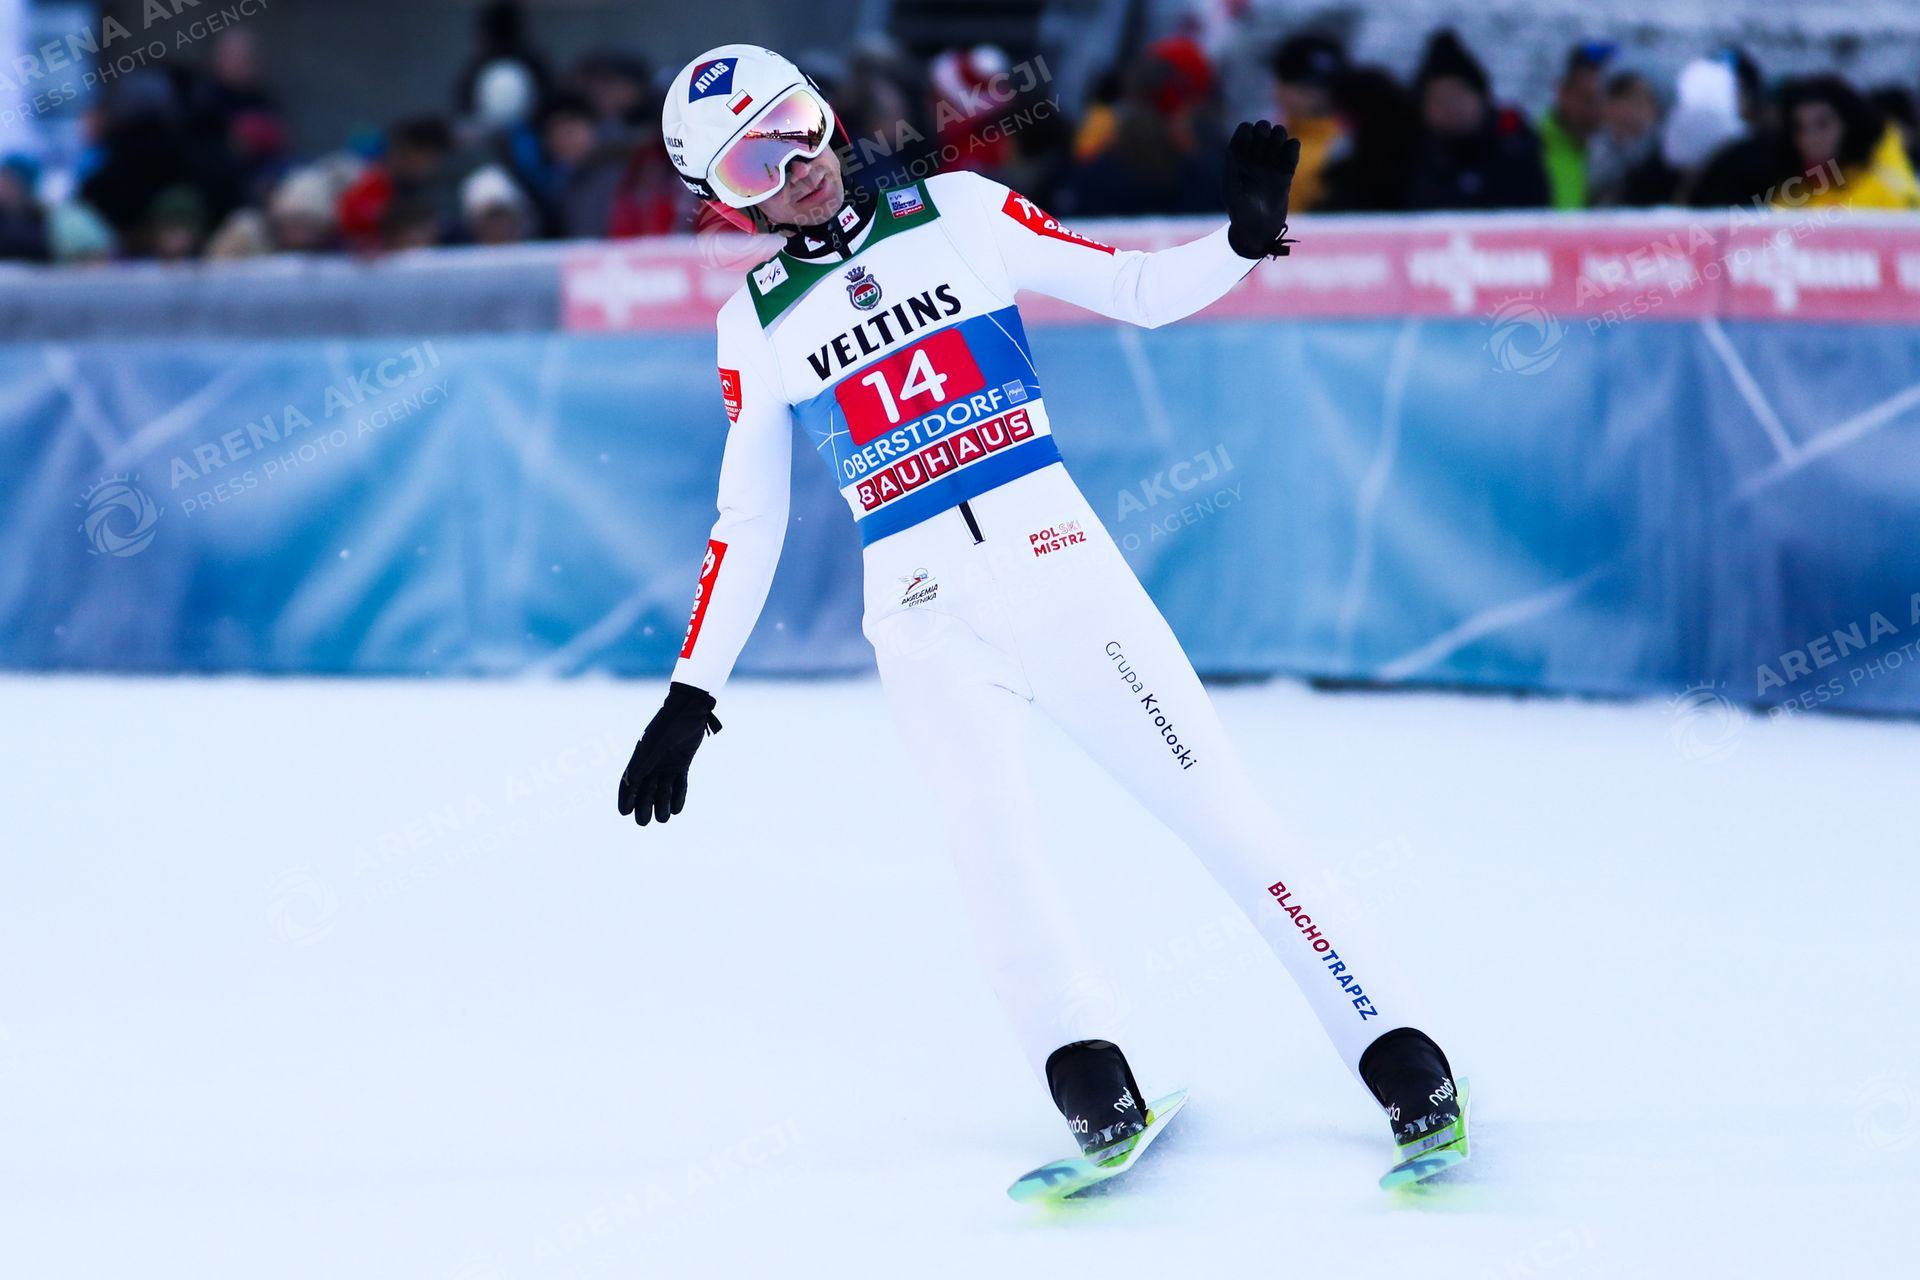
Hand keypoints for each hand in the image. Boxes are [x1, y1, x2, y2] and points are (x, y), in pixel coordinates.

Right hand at [617, 682, 721, 826]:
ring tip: (663, 818)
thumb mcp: (655, 745)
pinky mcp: (682, 764)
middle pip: (645, 790)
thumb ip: (644, 763)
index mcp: (641, 758)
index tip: (624, 813)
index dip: (625, 798)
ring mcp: (667, 765)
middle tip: (643, 822)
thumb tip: (631, 783)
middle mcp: (652, 764)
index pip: (629, 782)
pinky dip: (677, 797)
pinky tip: (677, 809)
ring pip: (662, 790)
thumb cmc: (668, 726)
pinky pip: (679, 785)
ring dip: (662, 805)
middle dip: (643, 807)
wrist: (688, 711)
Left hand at [1224, 119, 1301, 259]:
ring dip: (1279, 138)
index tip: (1247, 149)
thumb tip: (1236, 149)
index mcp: (1238, 158)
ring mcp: (1272, 162)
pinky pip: (1293, 146)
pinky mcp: (1287, 169)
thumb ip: (1233, 170)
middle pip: (1263, 127)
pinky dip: (1293, 148)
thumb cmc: (1241, 214)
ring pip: (1279, 132)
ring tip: (1275, 157)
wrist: (1259, 230)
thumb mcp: (1232, 193)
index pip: (1245, 129)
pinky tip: (1288, 162)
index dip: (1247, 132)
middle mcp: (1255, 157)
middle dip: (1264, 133)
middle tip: (1262, 152)